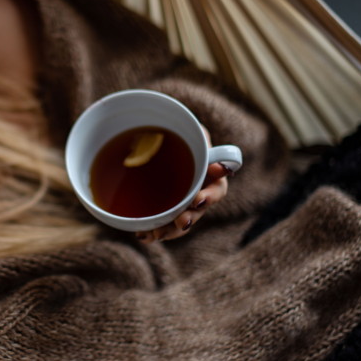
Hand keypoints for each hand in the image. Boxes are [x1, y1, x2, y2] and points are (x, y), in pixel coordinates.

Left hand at [136, 128, 230, 242]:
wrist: (156, 136)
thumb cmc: (178, 130)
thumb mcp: (189, 126)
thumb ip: (196, 134)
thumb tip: (209, 152)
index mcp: (209, 172)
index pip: (217, 188)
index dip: (209, 196)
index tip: (198, 200)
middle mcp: (198, 189)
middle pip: (197, 211)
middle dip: (189, 219)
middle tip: (180, 222)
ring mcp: (181, 200)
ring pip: (180, 221)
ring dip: (170, 231)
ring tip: (155, 235)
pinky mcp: (164, 206)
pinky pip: (162, 223)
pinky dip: (153, 230)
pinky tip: (143, 234)